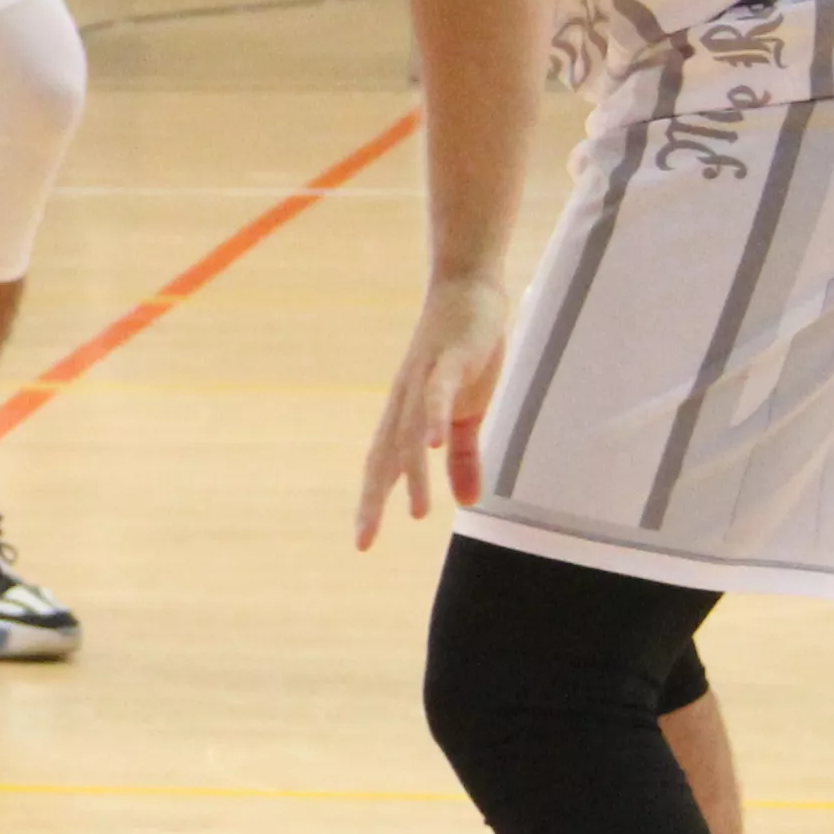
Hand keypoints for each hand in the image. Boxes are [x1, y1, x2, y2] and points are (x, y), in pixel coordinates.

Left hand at [357, 269, 513, 550]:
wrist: (470, 290)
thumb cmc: (465, 352)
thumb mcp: (469, 413)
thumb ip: (464, 458)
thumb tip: (467, 503)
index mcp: (408, 416)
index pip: (382, 465)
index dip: (371, 502)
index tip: (362, 543)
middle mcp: (406, 402)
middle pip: (384, 456)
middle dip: (373, 499)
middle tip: (364, 540)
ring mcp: (425, 379)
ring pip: (411, 433)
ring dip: (414, 473)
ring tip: (419, 512)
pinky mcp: (450, 360)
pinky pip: (439, 393)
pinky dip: (435, 418)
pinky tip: (434, 445)